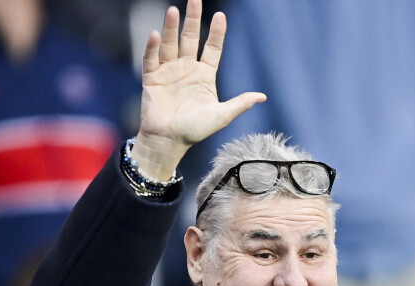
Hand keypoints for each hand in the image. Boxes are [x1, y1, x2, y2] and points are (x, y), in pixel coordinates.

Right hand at [131, 0, 266, 179]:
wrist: (169, 142)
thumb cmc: (195, 131)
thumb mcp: (221, 116)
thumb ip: (240, 103)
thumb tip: (263, 97)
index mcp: (204, 76)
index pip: (212, 49)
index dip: (216, 33)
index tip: (220, 16)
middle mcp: (187, 70)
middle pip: (190, 39)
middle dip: (193, 20)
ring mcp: (169, 73)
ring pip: (170, 44)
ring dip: (172, 28)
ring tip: (175, 10)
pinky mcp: (152, 79)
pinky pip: (151, 59)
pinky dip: (152, 47)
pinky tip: (156, 34)